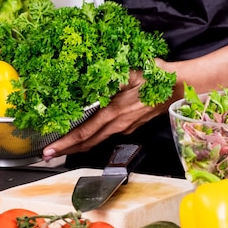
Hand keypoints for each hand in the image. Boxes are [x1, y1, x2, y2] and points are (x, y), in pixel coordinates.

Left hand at [42, 69, 168, 160]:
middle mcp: (118, 124)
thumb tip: (91, 79)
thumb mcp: (131, 71)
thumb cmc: (156, 76)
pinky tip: (89, 135)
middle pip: (87, 142)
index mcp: (114, 111)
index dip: (65, 143)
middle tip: (48, 155)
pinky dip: (94, 137)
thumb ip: (111, 76)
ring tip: (64, 147)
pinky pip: (108, 134)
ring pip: (98, 140)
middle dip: (66, 149)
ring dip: (79, 145)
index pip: (84, 132)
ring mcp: (126, 127)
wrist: (179, 86)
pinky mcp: (132, 126)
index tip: (49, 150)